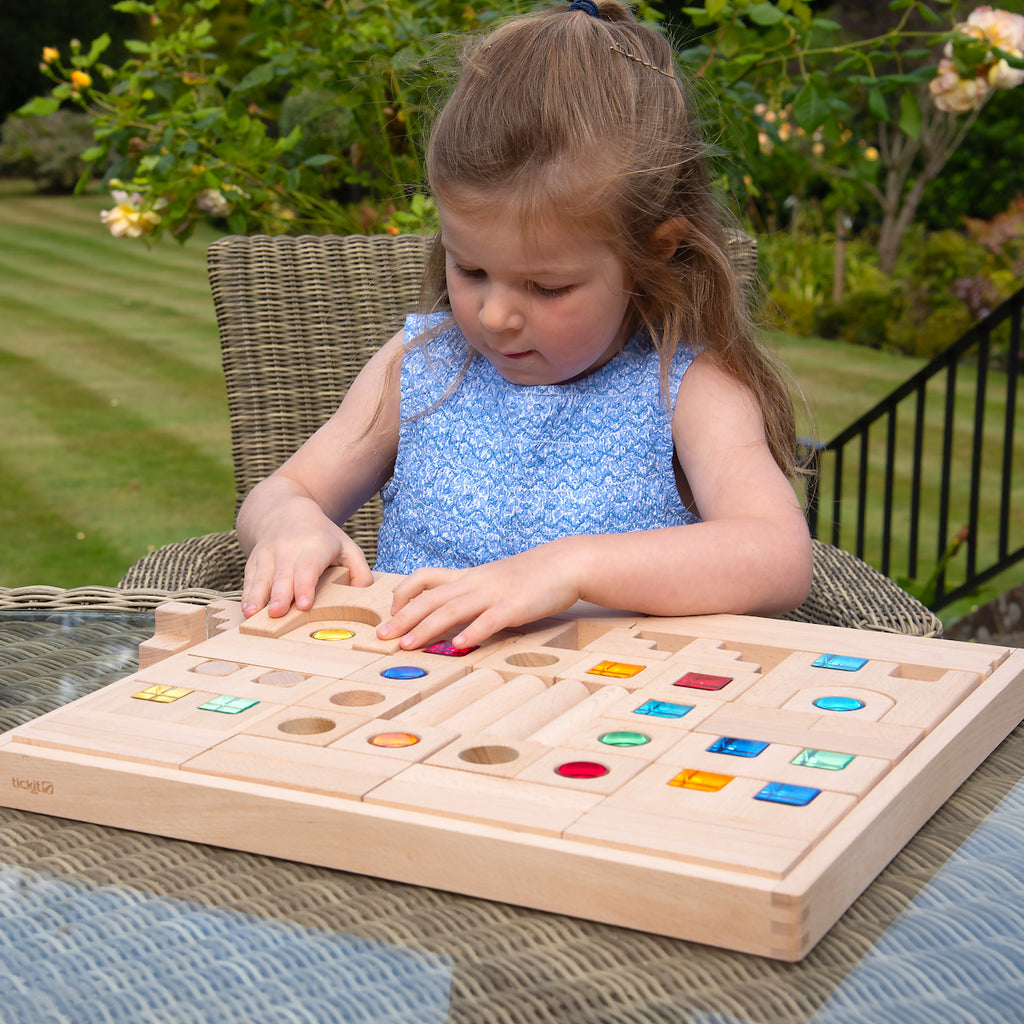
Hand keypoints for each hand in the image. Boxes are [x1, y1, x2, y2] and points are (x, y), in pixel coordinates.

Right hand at [241, 513, 373, 617]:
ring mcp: (268, 554)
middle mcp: (289, 549)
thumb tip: (362, 594)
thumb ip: (360, 570)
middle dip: (280, 595)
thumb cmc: (322, 537)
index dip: (305, 585)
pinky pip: (249, 578)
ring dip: (257, 596)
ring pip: (262, 577)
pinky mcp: (254, 560)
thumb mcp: (346, 547)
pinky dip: (247, 594)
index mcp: (315, 546)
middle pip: (283, 575)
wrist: (284, 512)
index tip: (303, 604)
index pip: (309, 566)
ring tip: (253, 614)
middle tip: (277, 613)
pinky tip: (246, 610)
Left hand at [376, 541, 582, 649]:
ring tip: (407, 644)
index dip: (405, 593)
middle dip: (403, 617)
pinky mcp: (515, 607)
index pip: (426, 578)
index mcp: (469, 577)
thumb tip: (456, 620)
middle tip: (381, 635)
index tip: (391, 611)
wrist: (565, 563)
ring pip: (452, 610)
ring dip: (427, 628)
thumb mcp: (496, 581)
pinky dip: (473, 632)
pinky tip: (459, 645)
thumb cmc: (532, 576)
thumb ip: (475, 596)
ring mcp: (494, 594)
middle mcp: (475, 583)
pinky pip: (490, 620)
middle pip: (431, 598)